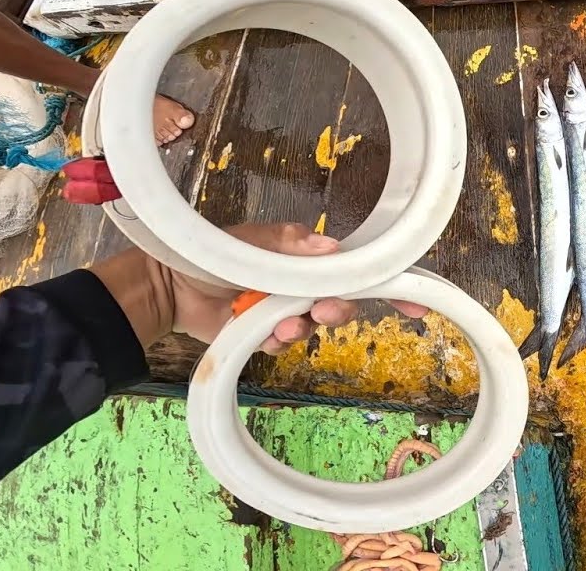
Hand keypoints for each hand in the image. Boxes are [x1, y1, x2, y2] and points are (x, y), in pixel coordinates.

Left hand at [92, 222, 426, 352]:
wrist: (169, 288)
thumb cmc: (211, 256)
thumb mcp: (253, 242)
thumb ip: (291, 245)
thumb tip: (333, 247)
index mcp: (308, 258)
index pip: (358, 269)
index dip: (389, 285)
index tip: (416, 303)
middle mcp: (303, 284)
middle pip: (342, 302)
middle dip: (336, 309)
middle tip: (321, 310)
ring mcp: (286, 311)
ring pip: (315, 326)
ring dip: (302, 327)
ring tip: (280, 324)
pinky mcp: (267, 335)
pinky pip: (287, 343)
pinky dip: (278, 340)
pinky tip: (264, 332)